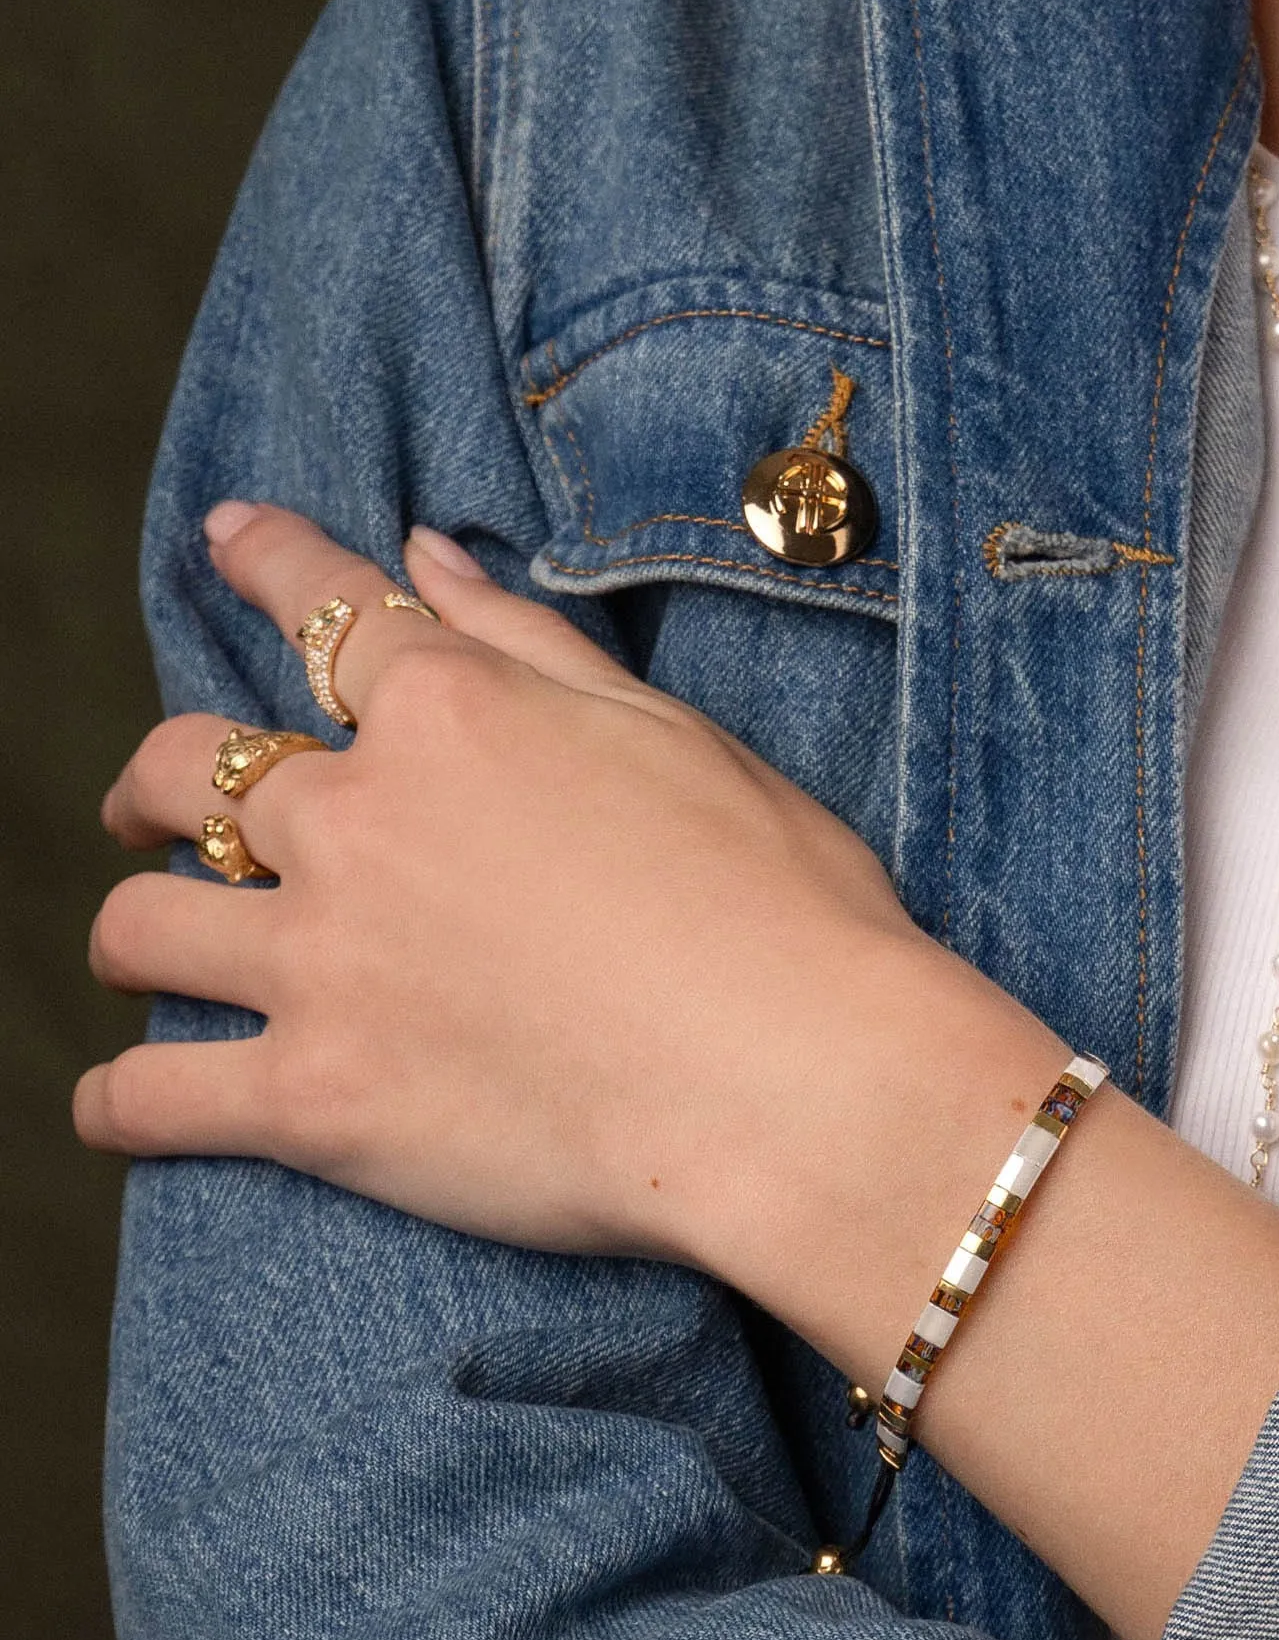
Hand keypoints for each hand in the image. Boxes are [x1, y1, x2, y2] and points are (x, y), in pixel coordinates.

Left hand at [76, 504, 1043, 1329]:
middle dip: (153, 782)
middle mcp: (361, 817)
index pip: (324, 606)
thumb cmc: (777, 899)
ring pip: (142, 924)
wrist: (799, 1081)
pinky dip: (119, 1100)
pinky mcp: (314, 1100)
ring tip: (148, 951)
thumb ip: (527, 639)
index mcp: (455, 710)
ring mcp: (324, 959)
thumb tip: (425, 554)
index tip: (227, 535)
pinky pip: (150, 1096)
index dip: (265, 559)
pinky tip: (124, 1104)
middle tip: (151, 809)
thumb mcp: (670, 730)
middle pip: (187, 768)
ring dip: (133, 931)